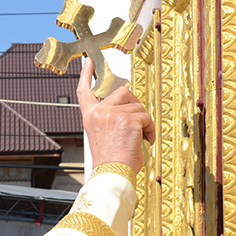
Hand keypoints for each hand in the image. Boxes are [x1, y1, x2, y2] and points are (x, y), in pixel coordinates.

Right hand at [77, 58, 154, 172]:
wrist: (112, 172)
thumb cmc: (110, 160)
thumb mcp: (103, 136)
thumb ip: (109, 119)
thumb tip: (129, 108)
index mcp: (90, 116)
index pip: (85, 91)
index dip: (86, 74)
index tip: (88, 62)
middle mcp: (99, 112)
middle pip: (123, 92)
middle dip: (134, 104)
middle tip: (137, 122)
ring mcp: (112, 113)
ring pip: (137, 105)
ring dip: (143, 122)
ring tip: (138, 138)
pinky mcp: (128, 118)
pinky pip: (146, 116)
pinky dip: (150, 129)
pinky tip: (144, 140)